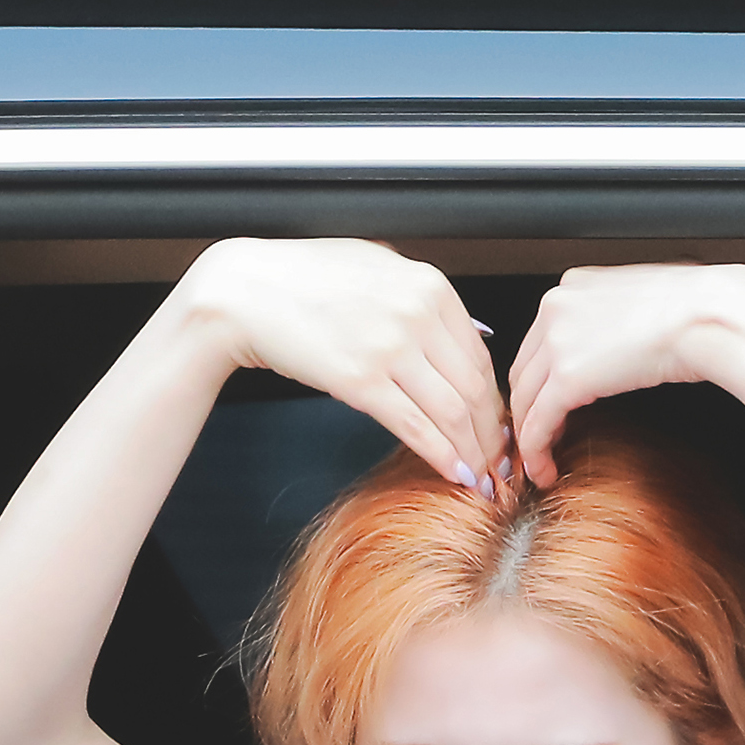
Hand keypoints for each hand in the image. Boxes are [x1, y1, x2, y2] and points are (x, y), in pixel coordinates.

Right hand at [179, 237, 506, 490]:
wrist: (244, 292)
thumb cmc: (303, 278)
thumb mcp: (378, 266)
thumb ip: (424, 297)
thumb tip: (474, 330)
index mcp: (430, 287)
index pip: (481, 356)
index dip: (496, 402)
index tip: (499, 428)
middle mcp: (418, 314)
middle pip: (476, 389)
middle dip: (492, 436)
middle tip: (500, 464)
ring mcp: (391, 348)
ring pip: (454, 413)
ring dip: (473, 453)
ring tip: (481, 478)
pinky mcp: (361, 380)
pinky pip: (416, 427)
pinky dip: (442, 456)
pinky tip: (454, 474)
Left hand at [510, 261, 744, 486]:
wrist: (711, 314)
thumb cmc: (696, 307)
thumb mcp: (641, 299)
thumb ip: (614, 318)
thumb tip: (618, 337)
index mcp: (573, 287)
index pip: (538, 341)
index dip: (537, 379)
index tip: (540, 402)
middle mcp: (555, 309)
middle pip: (523, 372)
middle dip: (525, 410)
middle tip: (533, 437)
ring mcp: (556, 342)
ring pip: (524, 401)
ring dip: (527, 437)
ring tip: (538, 463)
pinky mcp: (567, 378)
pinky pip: (537, 424)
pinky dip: (536, 452)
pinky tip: (545, 469)